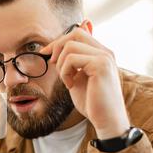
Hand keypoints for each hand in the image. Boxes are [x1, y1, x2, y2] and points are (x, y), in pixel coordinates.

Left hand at [40, 22, 129, 139]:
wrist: (106, 119)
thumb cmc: (92, 101)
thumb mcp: (78, 77)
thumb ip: (72, 62)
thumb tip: (62, 45)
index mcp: (101, 53)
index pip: (78, 33)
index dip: (59, 41)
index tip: (45, 53)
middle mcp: (105, 52)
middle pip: (75, 33)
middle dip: (57, 46)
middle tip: (52, 63)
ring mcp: (104, 57)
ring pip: (70, 46)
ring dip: (61, 64)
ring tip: (67, 80)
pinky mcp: (101, 65)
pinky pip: (72, 59)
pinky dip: (65, 72)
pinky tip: (70, 85)